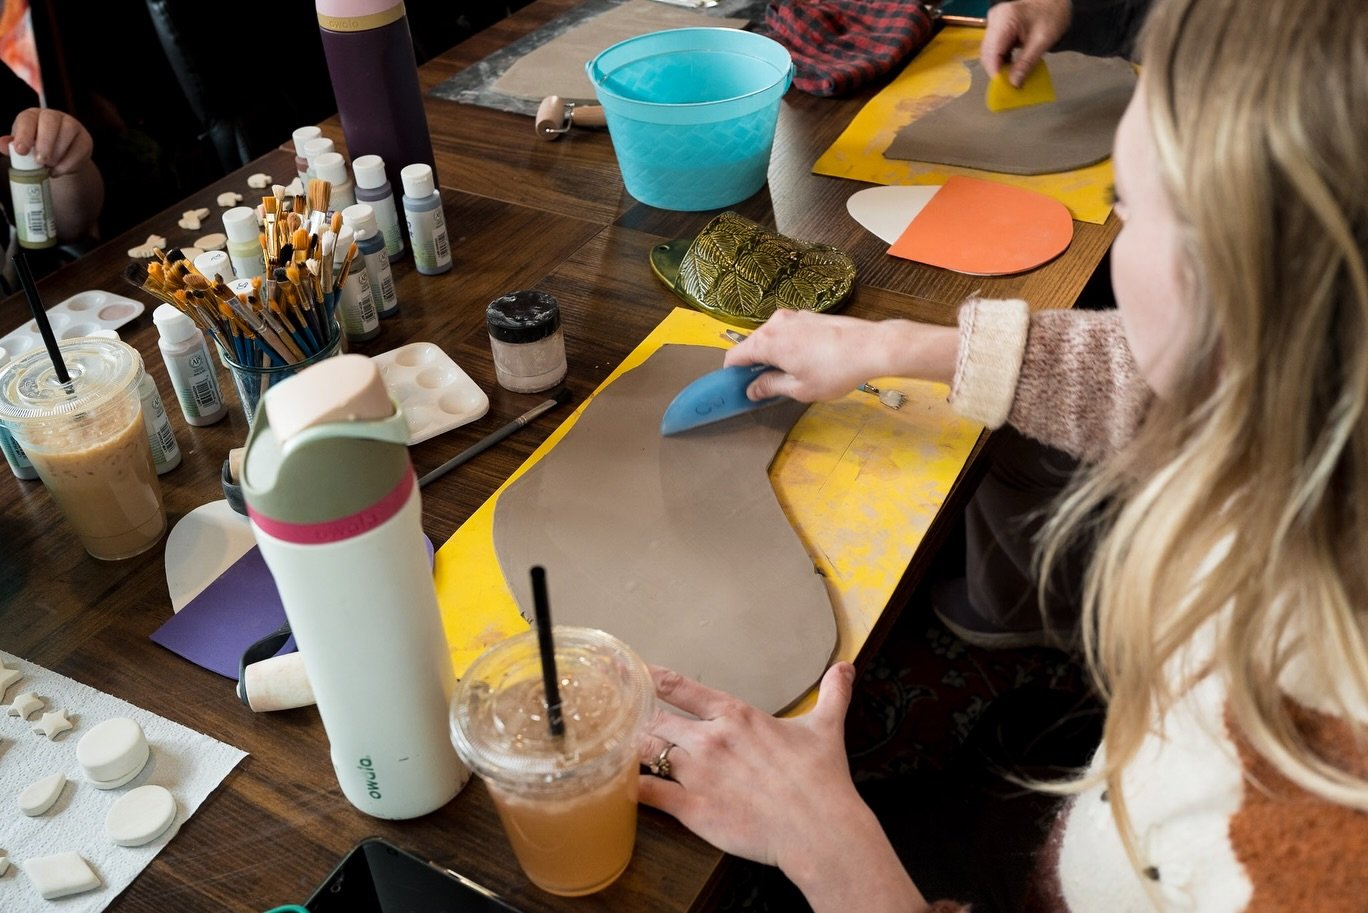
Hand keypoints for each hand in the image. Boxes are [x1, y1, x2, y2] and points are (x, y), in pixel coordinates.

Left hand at [3, 108, 94, 176]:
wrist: (60, 160)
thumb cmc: (36, 150)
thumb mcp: (23, 148)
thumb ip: (11, 146)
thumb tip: (1, 144)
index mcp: (33, 116)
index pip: (28, 119)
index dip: (24, 134)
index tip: (21, 151)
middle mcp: (53, 116)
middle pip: (50, 121)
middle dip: (45, 142)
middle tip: (40, 161)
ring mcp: (72, 126)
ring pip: (67, 133)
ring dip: (57, 153)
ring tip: (48, 166)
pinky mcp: (85, 140)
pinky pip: (79, 149)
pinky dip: (68, 163)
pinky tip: (58, 170)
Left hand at [638, 664, 926, 911]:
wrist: (820, 829)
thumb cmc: (822, 780)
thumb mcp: (826, 728)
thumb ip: (832, 693)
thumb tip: (846, 667)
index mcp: (736, 715)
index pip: (681, 688)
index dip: (653, 678)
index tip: (634, 672)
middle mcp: (710, 739)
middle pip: (656, 720)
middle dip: (638, 720)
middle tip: (619, 718)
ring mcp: (697, 773)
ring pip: (646, 751)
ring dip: (630, 749)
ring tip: (611, 747)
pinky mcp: (691, 808)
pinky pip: (647, 792)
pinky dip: (627, 786)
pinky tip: (614, 783)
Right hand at [723, 308, 958, 402]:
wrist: (871, 347)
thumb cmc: (835, 370)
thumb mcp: (798, 388)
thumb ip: (770, 387)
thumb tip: (752, 389)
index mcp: (767, 341)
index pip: (734, 356)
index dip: (731, 375)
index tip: (735, 388)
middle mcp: (775, 324)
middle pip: (752, 346)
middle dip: (754, 366)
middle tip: (764, 388)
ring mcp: (794, 317)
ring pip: (772, 339)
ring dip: (773, 356)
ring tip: (790, 377)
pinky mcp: (809, 316)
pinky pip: (788, 333)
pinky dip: (788, 347)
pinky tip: (805, 363)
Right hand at [980, 0, 1071, 86]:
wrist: (1056, 3)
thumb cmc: (1052, 16)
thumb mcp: (1042, 41)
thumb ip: (1026, 63)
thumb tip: (1014, 83)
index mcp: (1005, 18)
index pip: (992, 51)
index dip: (995, 71)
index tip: (1004, 87)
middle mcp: (994, 19)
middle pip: (987, 52)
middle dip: (997, 70)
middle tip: (1009, 85)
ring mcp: (994, 22)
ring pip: (989, 52)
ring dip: (999, 66)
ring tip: (1011, 77)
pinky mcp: (997, 28)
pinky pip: (994, 48)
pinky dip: (1002, 59)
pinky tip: (1011, 67)